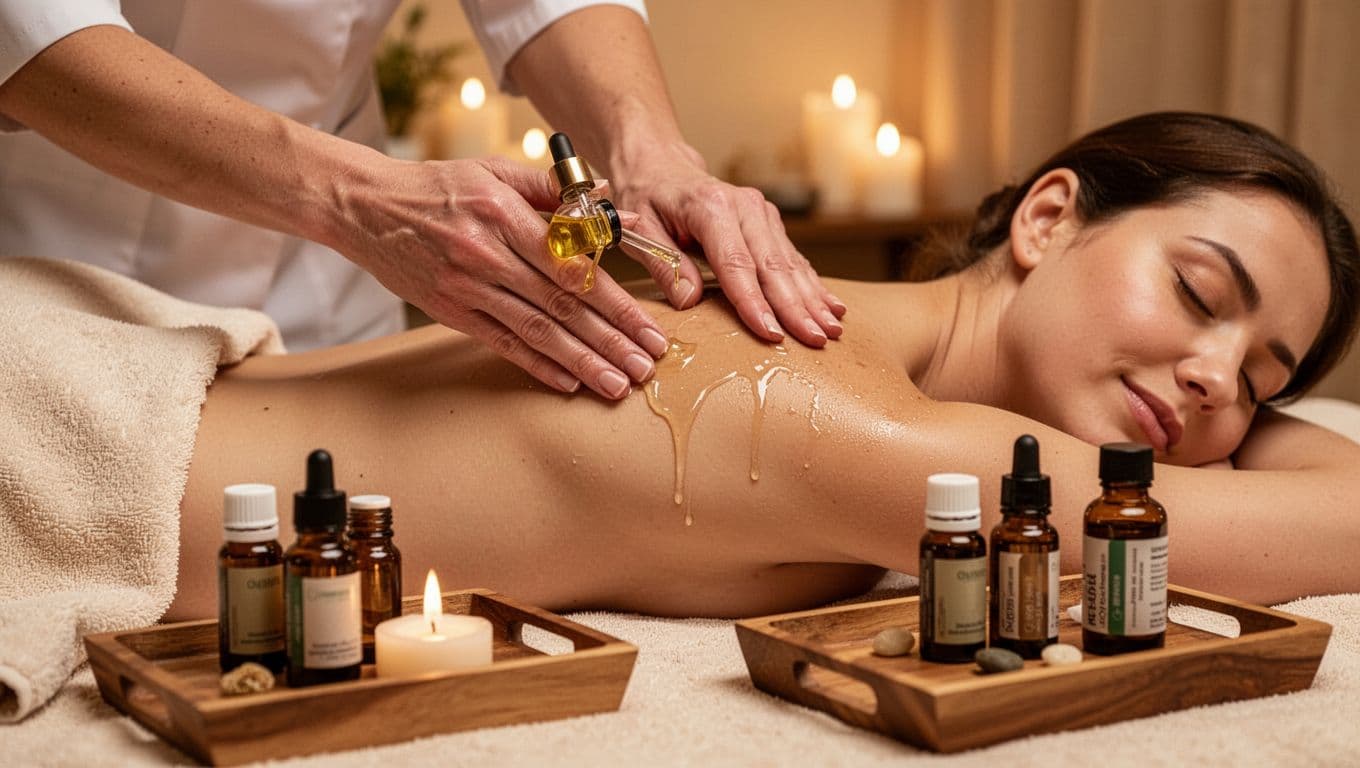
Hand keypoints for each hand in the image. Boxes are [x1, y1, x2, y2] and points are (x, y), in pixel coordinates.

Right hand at [331, 155, 668, 399]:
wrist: (366, 206)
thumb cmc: (440, 186)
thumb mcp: (495, 171)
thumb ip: (553, 189)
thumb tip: (608, 200)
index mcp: (505, 214)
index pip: (572, 265)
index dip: (616, 301)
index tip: (648, 327)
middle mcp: (488, 253)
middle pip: (562, 304)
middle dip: (610, 340)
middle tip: (645, 366)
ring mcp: (467, 287)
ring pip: (535, 330)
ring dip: (581, 362)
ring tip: (617, 384)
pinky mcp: (450, 311)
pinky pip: (501, 343)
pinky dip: (537, 365)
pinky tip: (568, 383)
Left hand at [609, 143, 846, 347]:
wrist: (659, 163)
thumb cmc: (645, 195)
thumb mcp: (638, 228)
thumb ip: (664, 265)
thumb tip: (689, 302)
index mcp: (709, 207)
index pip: (736, 263)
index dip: (754, 301)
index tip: (770, 333)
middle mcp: (744, 207)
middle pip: (773, 265)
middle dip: (796, 307)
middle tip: (815, 340)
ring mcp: (761, 213)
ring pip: (790, 264)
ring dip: (812, 300)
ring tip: (832, 331)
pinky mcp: (769, 223)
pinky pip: (793, 259)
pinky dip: (812, 285)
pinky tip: (832, 308)